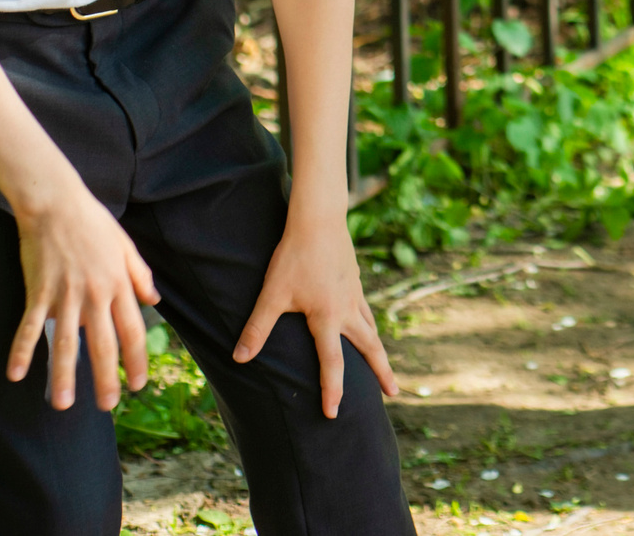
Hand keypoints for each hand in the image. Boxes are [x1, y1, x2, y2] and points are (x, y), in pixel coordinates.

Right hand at [10, 185, 158, 411]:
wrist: (56, 203)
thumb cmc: (93, 223)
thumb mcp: (126, 246)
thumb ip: (140, 275)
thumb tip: (154, 300)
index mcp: (119, 284)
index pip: (132, 331)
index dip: (136, 360)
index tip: (137, 383)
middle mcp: (95, 294)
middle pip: (103, 345)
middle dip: (106, 379)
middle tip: (107, 406)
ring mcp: (65, 295)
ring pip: (66, 343)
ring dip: (64, 376)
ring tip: (64, 404)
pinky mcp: (38, 291)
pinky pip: (30, 327)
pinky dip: (22, 350)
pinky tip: (16, 374)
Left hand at [232, 211, 400, 417]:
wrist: (319, 220)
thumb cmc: (293, 257)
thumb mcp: (272, 294)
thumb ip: (257, 328)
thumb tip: (240, 358)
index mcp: (327, 317)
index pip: (333, 363)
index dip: (333, 390)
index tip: (334, 413)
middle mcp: (347, 310)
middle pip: (370, 347)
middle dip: (382, 372)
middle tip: (393, 393)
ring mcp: (355, 295)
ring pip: (372, 329)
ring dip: (378, 351)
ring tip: (385, 368)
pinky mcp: (355, 282)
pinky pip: (367, 311)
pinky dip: (370, 325)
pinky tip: (366, 326)